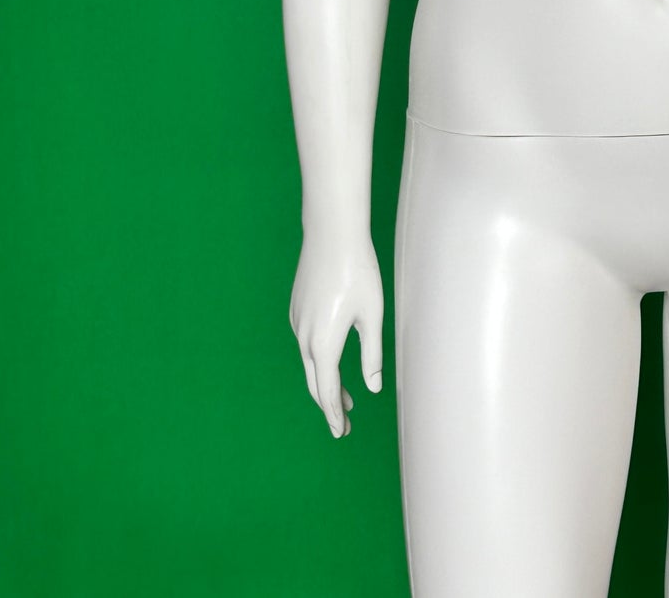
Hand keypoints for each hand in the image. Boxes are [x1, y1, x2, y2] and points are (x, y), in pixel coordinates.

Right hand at [288, 231, 384, 436]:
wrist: (331, 235)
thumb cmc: (359, 272)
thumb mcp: (372, 316)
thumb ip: (372, 356)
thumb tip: (372, 388)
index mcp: (324, 343)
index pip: (328, 392)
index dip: (335, 415)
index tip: (341, 432)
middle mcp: (304, 337)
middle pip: (315, 383)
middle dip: (329, 406)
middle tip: (343, 425)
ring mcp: (297, 323)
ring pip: (309, 364)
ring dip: (325, 382)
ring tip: (346, 397)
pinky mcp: (296, 310)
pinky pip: (305, 344)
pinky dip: (318, 361)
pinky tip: (332, 360)